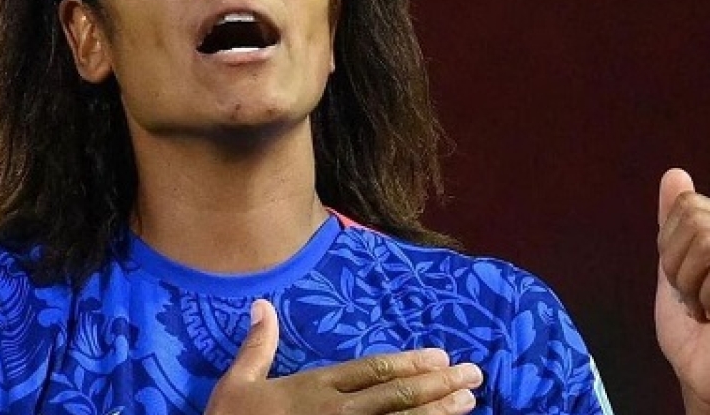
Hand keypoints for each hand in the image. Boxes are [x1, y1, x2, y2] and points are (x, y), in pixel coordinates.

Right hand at [205, 299, 482, 414]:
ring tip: (469, 403)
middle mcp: (336, 414)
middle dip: (438, 385)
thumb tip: (263, 305)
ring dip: (437, 414)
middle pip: (397, 397)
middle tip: (473, 375)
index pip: (372, 371)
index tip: (441, 357)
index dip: (409, 364)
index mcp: (314, 389)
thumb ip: (257, 347)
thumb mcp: (235, 384)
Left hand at [655, 169, 709, 414]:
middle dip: (676, 264)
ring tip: (704, 308)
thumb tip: (675, 173)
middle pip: (695, 220)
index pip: (689, 206)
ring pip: (707, 244)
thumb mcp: (672, 263)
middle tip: (692, 296)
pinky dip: (704, 299)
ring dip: (689, 284)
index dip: (669, 245)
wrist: (701, 373)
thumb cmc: (690, 324)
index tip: (683, 278)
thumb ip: (674, 219)